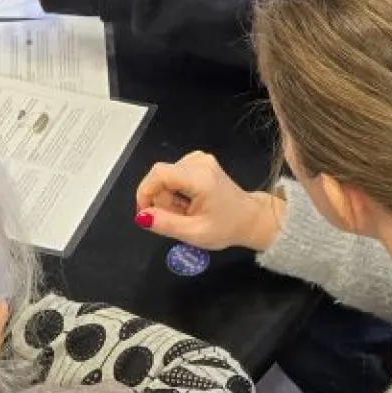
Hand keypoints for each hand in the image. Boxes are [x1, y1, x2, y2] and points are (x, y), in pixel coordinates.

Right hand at [135, 151, 285, 252]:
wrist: (250, 218)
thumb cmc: (226, 228)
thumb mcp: (194, 233)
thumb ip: (166, 224)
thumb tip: (141, 216)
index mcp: (200, 177)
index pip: (159, 173)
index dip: (145, 192)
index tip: (145, 213)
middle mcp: (199, 162)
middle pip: (162, 175)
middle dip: (161, 199)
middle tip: (176, 219)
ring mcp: (201, 159)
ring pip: (167, 176)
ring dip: (169, 197)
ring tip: (186, 213)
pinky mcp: (200, 161)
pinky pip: (175, 174)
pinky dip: (176, 190)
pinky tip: (188, 202)